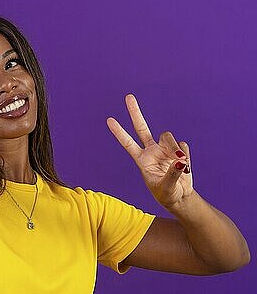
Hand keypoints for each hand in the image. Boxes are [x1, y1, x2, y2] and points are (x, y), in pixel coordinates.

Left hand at [106, 94, 192, 209]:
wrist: (180, 197)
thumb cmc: (166, 194)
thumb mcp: (166, 188)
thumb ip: (172, 174)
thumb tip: (180, 160)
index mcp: (142, 159)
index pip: (128, 143)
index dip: (119, 132)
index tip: (109, 120)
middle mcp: (151, 151)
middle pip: (141, 127)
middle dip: (135, 112)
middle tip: (128, 96)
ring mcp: (165, 149)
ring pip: (168, 136)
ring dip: (174, 147)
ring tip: (181, 163)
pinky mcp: (179, 151)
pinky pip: (182, 146)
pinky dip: (186, 156)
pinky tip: (186, 167)